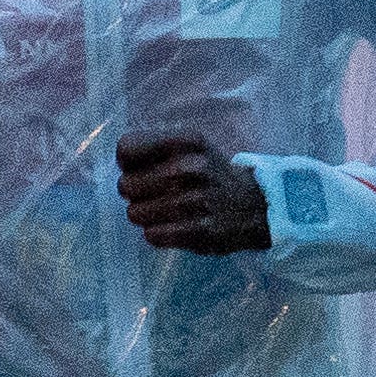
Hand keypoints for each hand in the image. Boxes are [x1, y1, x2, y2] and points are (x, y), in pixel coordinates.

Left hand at [117, 133, 271, 254]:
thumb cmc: (209, 174)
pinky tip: (173, 226)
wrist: (254, 205)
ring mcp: (198, 200)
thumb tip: (121, 165)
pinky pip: (152, 235)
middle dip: (135, 193)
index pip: (126, 149)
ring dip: (144, 215)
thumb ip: (151, 147)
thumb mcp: (189, 146)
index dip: (127, 164)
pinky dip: (156, 233)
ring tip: (164, 211)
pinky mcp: (201, 230)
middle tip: (154, 194)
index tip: (139, 169)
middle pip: (126, 185)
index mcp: (188, 141)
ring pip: (136, 213)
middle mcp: (193, 167)